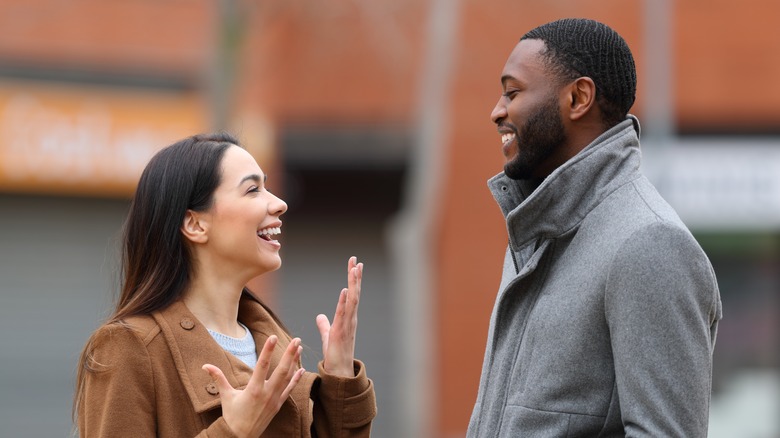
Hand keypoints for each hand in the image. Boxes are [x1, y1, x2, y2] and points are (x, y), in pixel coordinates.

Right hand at [202, 336, 303, 437]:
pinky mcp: (278, 405)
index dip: (268, 350)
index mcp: (253, 390)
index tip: (273, 337)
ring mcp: (274, 399)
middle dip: (289, 354)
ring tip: (299, 348)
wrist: (240, 437)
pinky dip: (296, 379)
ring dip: (294, 362)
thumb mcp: (225, 396)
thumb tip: (205, 366)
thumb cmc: (232, 416)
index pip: (262, 365)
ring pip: (288, 378)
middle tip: (296, 340)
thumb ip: (218, 378)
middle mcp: (267, 394)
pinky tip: (302, 369)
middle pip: (281, 370)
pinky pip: (289, 390)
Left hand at [316, 256, 362, 376]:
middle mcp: (350, 318)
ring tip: (355, 268)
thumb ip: (324, 325)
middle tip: (355, 260)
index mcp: (347, 318)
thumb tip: (320, 316)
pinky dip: (345, 301)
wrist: (338, 373)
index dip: (353, 279)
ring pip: (353, 299)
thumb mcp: (328, 336)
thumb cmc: (335, 355)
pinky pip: (344, 313)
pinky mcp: (342, 331)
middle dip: (355, 276)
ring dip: (354, 284)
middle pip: (354, 292)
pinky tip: (346, 289)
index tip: (354, 264)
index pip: (351, 294)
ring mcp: (348, 324)